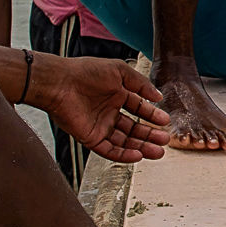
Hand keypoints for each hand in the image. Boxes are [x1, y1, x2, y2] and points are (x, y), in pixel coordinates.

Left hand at [31, 55, 174, 162]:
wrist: (60, 83)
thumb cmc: (86, 72)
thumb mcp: (119, 71)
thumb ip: (141, 84)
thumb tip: (158, 97)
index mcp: (116, 95)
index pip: (138, 109)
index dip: (152, 115)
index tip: (165, 121)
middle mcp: (109, 112)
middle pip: (134, 128)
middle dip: (150, 135)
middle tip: (165, 140)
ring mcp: (100, 126)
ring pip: (125, 142)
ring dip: (142, 147)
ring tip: (158, 151)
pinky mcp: (90, 138)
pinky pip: (109, 150)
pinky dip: (124, 155)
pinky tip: (138, 155)